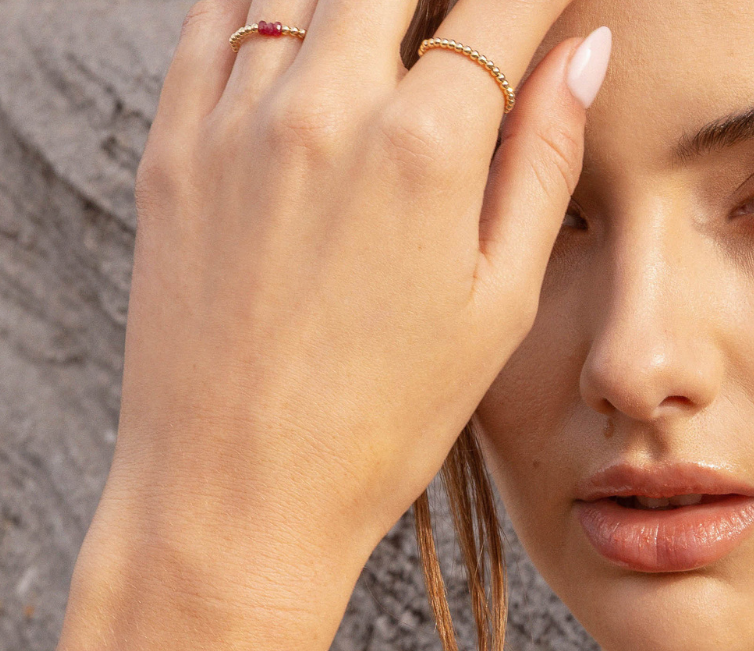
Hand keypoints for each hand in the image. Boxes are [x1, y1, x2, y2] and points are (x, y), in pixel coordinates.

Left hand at [107, 0, 599, 583]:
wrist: (235, 498)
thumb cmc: (381, 426)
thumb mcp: (496, 311)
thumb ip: (543, 164)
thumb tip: (582, 51)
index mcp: (428, 149)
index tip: (541, 6)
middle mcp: (325, 107)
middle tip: (457, 31)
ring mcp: (235, 123)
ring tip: (383, 37)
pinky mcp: (170, 150)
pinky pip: (214, 20)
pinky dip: (263, 6)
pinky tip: (296, 35)